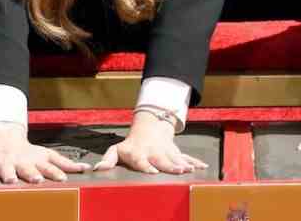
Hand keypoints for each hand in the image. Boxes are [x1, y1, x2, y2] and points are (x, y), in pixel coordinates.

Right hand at [0, 121, 88, 183]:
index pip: (49, 167)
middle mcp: (22, 162)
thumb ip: (66, 164)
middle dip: (32, 174)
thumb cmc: (30, 153)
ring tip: (10, 180)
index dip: (56, 173)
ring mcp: (6, 164)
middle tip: (37, 180)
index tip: (63, 179)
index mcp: (37, 161)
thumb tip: (87, 169)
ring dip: (9, 175)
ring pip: (7, 170)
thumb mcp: (48, 155)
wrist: (4, 138)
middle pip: (28, 169)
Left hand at [94, 111, 208, 174]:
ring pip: (176, 159)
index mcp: (139, 153)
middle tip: (178, 170)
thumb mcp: (117, 150)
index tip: (152, 171)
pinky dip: (195, 161)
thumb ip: (108, 159)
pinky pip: (186, 157)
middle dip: (171, 165)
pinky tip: (202, 167)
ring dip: (184, 164)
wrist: (150, 128)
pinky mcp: (176, 153)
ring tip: (190, 169)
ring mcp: (166, 152)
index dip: (146, 166)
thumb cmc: (131, 145)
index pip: (141, 160)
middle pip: (162, 160)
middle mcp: (154, 153)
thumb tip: (97, 169)